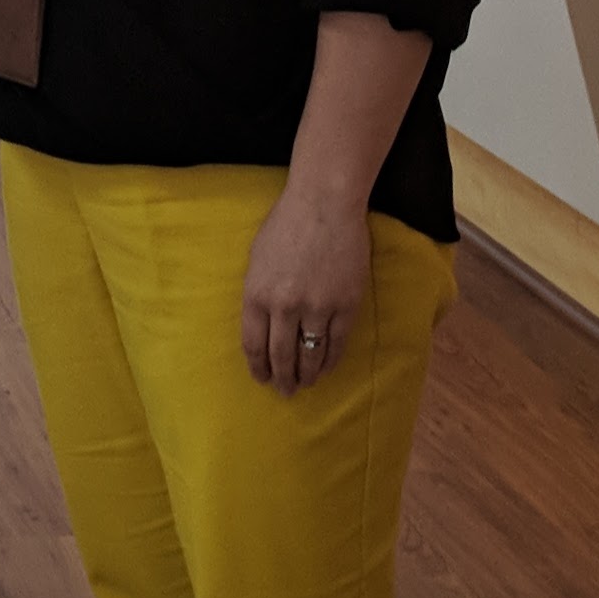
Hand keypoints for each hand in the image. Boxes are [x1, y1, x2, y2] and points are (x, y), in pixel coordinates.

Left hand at [242, 179, 371, 393]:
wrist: (324, 206)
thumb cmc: (285, 226)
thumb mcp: (257, 259)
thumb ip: (258, 293)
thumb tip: (261, 324)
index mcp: (256, 294)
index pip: (253, 344)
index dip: (258, 366)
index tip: (261, 378)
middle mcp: (284, 307)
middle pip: (281, 356)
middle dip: (282, 378)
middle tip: (284, 391)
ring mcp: (316, 308)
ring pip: (310, 355)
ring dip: (306, 375)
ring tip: (305, 384)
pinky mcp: (345, 306)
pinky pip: (336, 344)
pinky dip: (329, 360)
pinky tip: (325, 368)